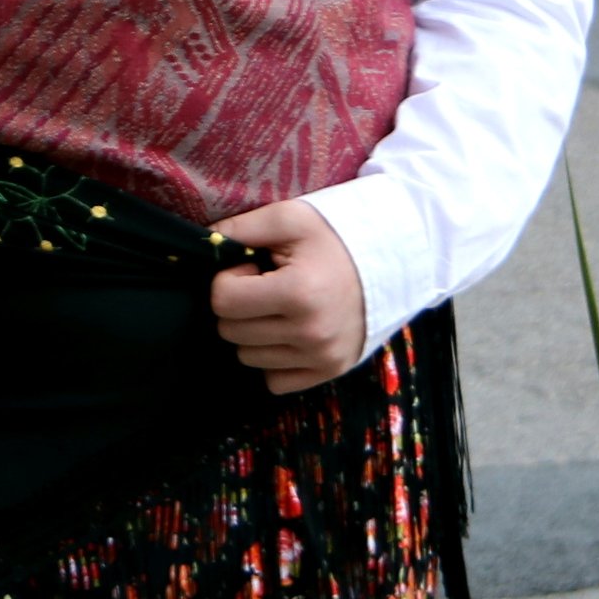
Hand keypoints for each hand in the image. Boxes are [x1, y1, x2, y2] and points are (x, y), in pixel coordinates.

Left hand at [208, 199, 368, 383]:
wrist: (394, 262)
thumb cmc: (337, 237)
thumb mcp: (291, 217)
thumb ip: (242, 227)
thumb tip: (204, 244)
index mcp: (297, 292)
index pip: (222, 301)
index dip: (230, 280)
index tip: (253, 269)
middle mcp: (310, 332)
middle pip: (230, 332)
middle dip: (240, 307)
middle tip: (268, 286)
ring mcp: (321, 357)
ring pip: (247, 357)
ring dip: (255, 332)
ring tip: (283, 307)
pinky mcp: (329, 372)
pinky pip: (273, 381)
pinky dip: (274, 360)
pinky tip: (291, 332)